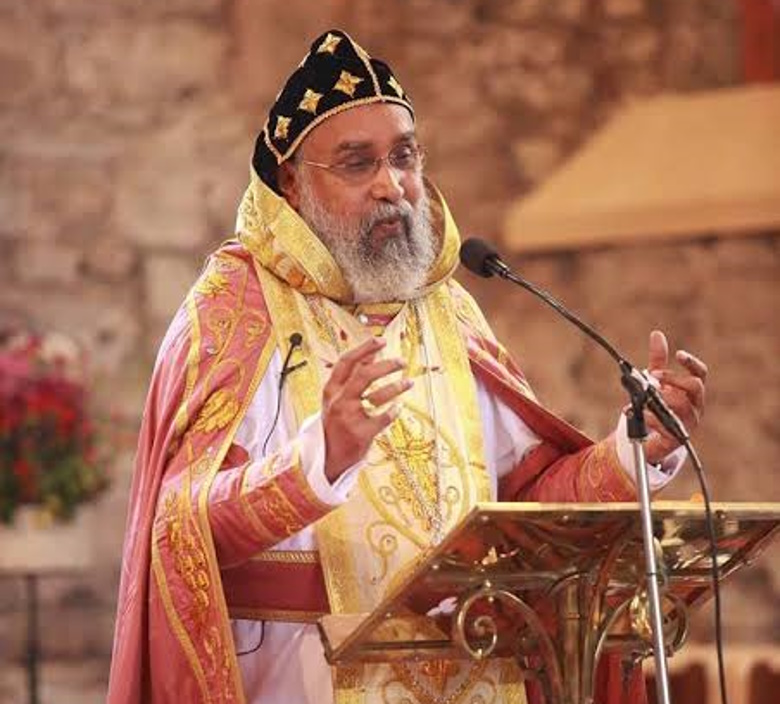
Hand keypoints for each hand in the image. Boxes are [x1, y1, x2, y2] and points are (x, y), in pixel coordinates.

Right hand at [322, 337, 412, 482]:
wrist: (328, 457)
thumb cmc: (336, 423)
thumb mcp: (337, 398)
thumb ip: (352, 376)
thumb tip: (371, 353)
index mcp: (331, 390)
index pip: (346, 361)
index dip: (364, 348)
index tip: (381, 340)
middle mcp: (338, 401)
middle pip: (364, 374)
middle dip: (386, 365)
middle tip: (402, 361)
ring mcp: (348, 418)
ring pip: (377, 395)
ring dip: (397, 387)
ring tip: (409, 382)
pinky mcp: (360, 434)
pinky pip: (384, 418)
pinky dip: (394, 411)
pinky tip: (398, 407)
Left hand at [643, 330, 707, 463]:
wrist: (650, 440)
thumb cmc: (658, 408)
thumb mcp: (656, 383)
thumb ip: (658, 361)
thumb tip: (657, 334)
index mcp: (691, 392)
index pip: (701, 374)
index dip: (692, 363)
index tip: (678, 354)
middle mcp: (694, 407)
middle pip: (695, 387)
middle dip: (673, 378)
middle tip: (652, 375)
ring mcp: (688, 423)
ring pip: (681, 406)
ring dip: (658, 398)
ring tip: (641, 398)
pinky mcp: (676, 440)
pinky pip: (666, 426)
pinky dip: (649, 417)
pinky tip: (633, 412)